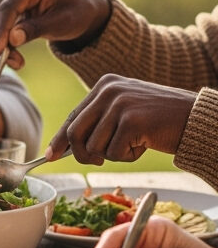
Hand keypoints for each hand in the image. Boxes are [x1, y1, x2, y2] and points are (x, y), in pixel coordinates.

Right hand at [0, 0, 110, 68]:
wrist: (83, 10)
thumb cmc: (77, 13)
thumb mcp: (62, 23)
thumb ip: (36, 29)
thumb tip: (12, 39)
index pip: (8, 7)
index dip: (1, 30)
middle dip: (0, 40)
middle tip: (13, 63)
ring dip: (1, 43)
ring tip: (17, 62)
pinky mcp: (9, 5)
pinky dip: (4, 42)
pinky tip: (15, 55)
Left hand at [45, 74, 195, 162]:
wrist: (196, 118)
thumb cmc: (159, 119)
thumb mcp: (125, 110)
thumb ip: (98, 121)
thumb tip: (64, 146)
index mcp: (104, 85)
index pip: (73, 116)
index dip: (60, 139)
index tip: (50, 155)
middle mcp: (108, 91)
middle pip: (75, 133)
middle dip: (81, 154)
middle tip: (97, 162)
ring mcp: (120, 104)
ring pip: (94, 146)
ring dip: (111, 155)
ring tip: (133, 144)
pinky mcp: (132, 121)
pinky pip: (114, 153)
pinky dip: (127, 157)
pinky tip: (144, 145)